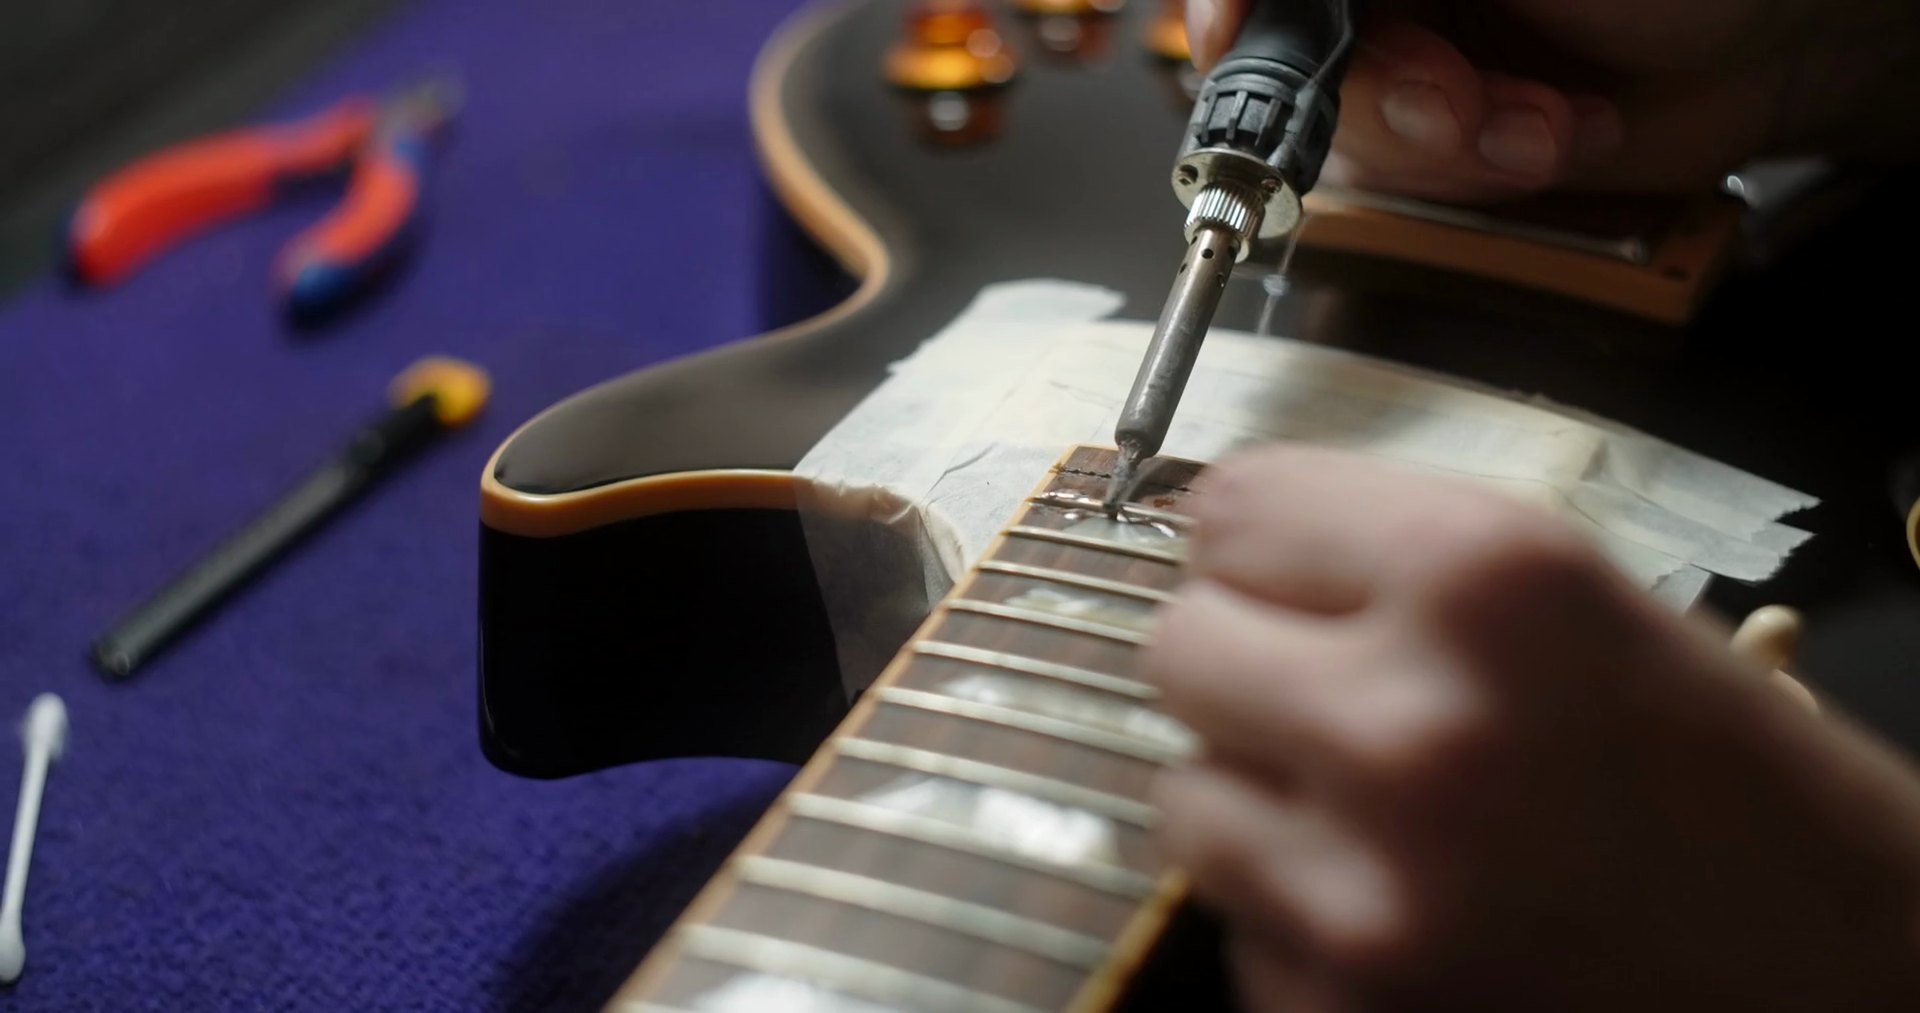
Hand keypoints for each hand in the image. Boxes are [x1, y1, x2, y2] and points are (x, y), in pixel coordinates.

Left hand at [1143, 444, 1919, 1011]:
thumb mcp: (1588, 612)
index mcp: (1488, 579)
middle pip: (1178, 644)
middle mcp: (1410, 726)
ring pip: (1186, 794)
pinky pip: (1237, 923)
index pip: (1232, 510)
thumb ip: (1400, 565)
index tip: (1293, 578)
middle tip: (1338, 705)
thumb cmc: (1732, 786)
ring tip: (1385, 824)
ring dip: (1260, 802)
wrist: (1847, 987)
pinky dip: (1296, 919)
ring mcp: (1362, 893)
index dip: (1266, 549)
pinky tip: (1409, 917)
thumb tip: (1218, 537)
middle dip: (1249, 670)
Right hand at [1185, 0, 1919, 201]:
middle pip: (1292, 67)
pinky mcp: (1444, 143)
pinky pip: (1406, 187)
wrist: (1775, 47)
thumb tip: (1244, 0)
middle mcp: (1382, 1)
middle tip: (1463, 97)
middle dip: (1388, 98)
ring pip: (1347, 137)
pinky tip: (1553, 139)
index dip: (1236, 20)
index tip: (1236, 42)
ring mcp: (1409, 68)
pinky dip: (1482, 178)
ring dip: (1452, 147)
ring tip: (1543, 119)